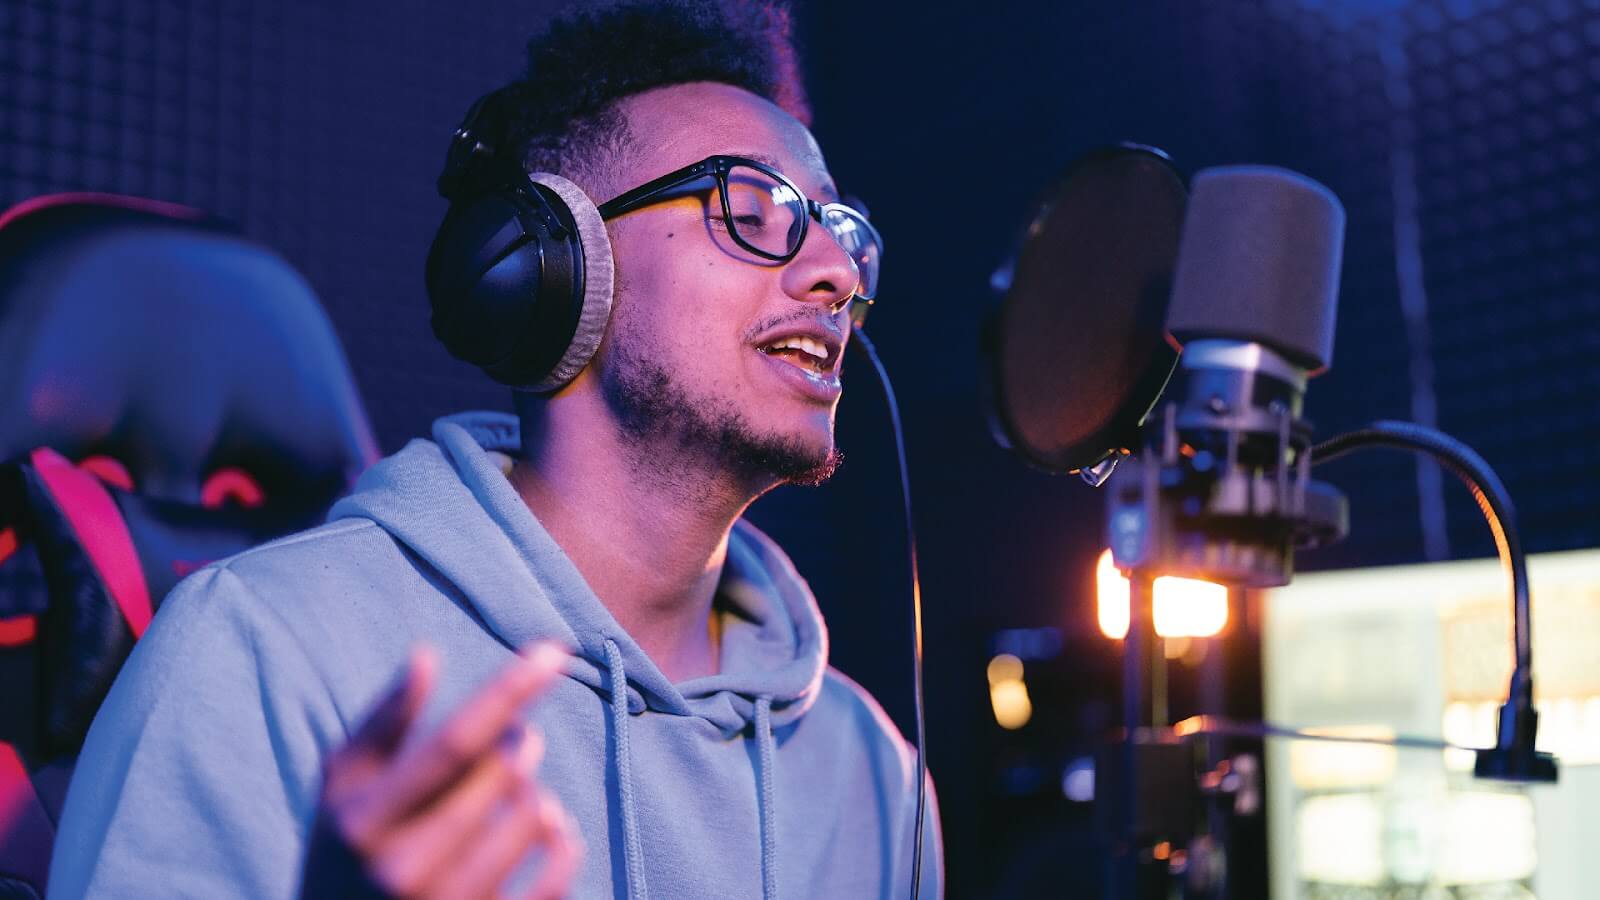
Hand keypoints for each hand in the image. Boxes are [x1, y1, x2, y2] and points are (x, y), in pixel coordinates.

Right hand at [300, 643, 582, 899]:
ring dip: (537, 791)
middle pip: (500, 778)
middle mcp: (403, 869)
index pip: (454, 743)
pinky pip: (553, 881)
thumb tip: (426, 655)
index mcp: (365, 823)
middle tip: (519, 737)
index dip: (508, 691)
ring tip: (521, 787)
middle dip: (520, 741)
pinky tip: (552, 826)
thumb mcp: (343, 792)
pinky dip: (563, 843)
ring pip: (531, 821)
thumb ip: (382, 724)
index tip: (554, 650)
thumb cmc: (344, 855)